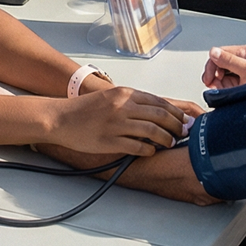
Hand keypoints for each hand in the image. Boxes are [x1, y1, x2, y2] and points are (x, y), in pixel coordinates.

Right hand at [47, 84, 188, 157]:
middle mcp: (122, 106)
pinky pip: (138, 147)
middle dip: (176, 126)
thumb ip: (132, 102)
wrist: (61, 118)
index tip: (184, 119)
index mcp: (124, 94)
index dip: (175, 112)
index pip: (159, 102)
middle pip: (160, 116)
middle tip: (183, 133)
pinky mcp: (111, 141)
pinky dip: (149, 150)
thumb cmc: (85, 109)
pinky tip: (151, 151)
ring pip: (153, 132)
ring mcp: (117, 124)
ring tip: (170, 143)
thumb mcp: (110, 97)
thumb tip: (156, 112)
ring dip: (166, 139)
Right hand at [201, 44, 245, 89]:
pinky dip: (226, 91)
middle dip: (215, 75)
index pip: (222, 53)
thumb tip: (214, 52)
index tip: (208, 77)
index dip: (212, 64)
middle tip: (212, 85)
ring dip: (220, 84)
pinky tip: (226, 96)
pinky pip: (231, 86)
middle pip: (222, 65)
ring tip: (221, 92)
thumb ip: (230, 60)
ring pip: (225, 77)